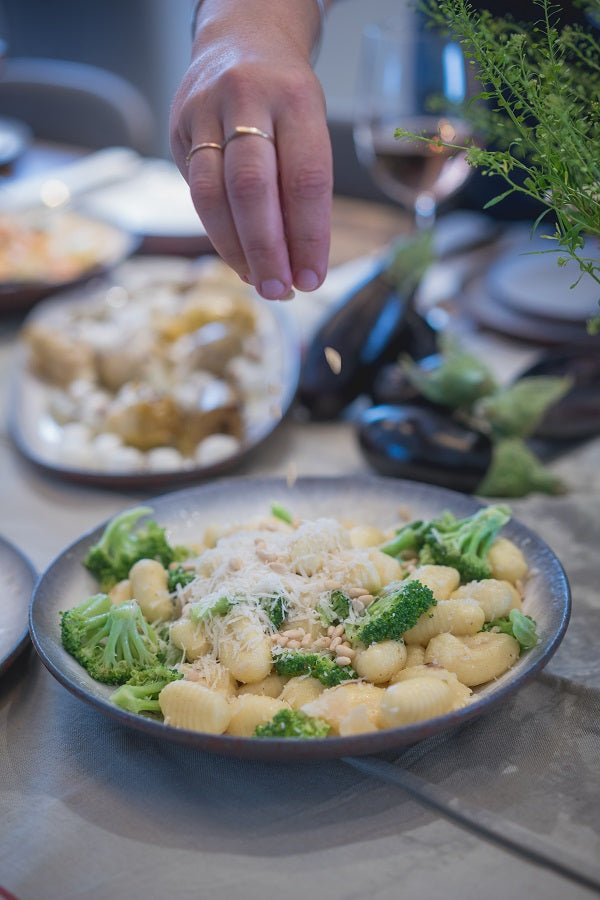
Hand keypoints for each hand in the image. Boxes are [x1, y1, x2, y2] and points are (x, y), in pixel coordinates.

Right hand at [170, 0, 332, 299]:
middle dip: (268, 249)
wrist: (241, 39)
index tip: (312, 278)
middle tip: (281, 290)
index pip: (304, 178)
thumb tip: (297, 263)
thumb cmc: (285, 98)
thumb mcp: (309, 126)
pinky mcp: (180, 128)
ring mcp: (205, 111)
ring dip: (237, 249)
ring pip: (214, 193)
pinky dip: (218, 233)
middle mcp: (247, 98)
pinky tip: (238, 258)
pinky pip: (196, 191)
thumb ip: (302, 187)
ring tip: (259, 282)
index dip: (308, 236)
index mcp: (295, 98)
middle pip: (253, 188)